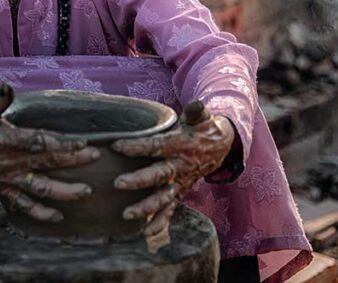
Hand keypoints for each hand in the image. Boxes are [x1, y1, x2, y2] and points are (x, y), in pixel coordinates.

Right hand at [0, 83, 99, 222]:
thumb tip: (7, 87)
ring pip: (39, 189)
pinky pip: (22, 206)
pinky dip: (39, 213)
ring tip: (85, 192)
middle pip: (46, 163)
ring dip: (63, 192)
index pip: (40, 142)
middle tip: (95, 158)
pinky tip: (57, 218)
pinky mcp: (2, 191)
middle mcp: (9, 162)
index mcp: (7, 139)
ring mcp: (6, 179)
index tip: (84, 142)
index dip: (63, 143)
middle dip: (73, 162)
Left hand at [111, 100, 233, 237]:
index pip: (158, 145)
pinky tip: (144, 233)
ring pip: (163, 197)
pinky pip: (170, 210)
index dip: (138, 146)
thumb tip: (195, 104)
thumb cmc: (202, 127)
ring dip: (146, 207)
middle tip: (117, 183)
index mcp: (182, 144)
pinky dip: (159, 222)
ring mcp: (181, 182)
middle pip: (159, 174)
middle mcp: (181, 166)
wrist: (221, 147)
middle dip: (139, 180)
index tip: (116, 146)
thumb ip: (197, 111)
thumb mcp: (202, 117)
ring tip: (126, 215)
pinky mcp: (181, 192)